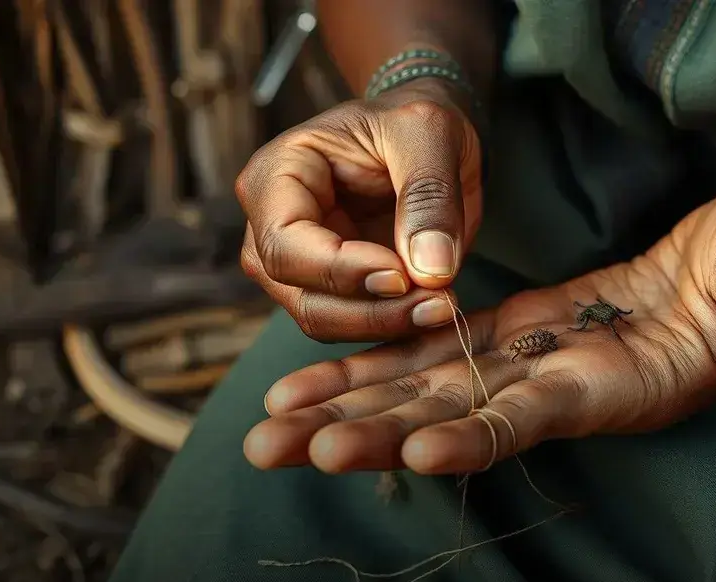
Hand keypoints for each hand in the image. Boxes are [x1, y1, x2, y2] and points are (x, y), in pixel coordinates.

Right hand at [236, 78, 482, 340]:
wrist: (425, 140)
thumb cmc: (414, 122)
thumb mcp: (429, 134)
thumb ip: (429, 197)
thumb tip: (430, 270)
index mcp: (276, 175)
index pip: (284, 242)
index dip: (339, 269)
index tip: (403, 275)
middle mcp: (271, 226)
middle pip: (299, 293)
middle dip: (369, 309)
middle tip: (438, 303)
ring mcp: (298, 264)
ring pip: (324, 320)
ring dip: (385, 324)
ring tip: (444, 306)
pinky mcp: (333, 290)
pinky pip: (353, 325)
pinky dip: (394, 326)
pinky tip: (436, 309)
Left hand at [244, 181, 715, 473]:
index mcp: (616, 388)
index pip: (531, 420)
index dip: (474, 435)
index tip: (409, 449)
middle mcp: (560, 388)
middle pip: (448, 416)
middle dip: (361, 432)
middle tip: (274, 450)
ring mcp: (535, 360)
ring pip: (427, 387)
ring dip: (347, 402)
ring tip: (268, 421)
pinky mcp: (522, 327)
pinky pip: (440, 346)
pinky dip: (381, 358)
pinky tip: (320, 371)